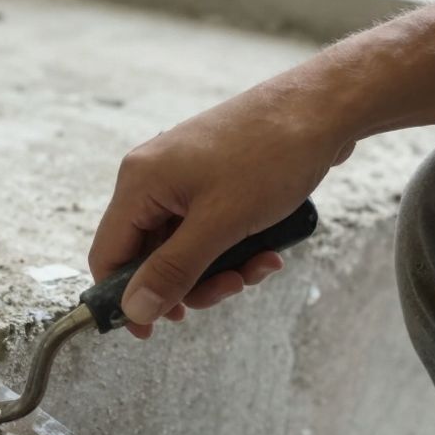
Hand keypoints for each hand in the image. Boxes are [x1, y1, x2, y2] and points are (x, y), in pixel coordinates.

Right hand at [90, 84, 354, 337]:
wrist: (326, 104)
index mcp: (140, 183)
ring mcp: (182, 177)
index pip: (108, 255)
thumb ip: (173, 271)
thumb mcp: (221, 224)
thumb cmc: (272, 154)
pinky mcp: (212, 177)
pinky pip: (207, 227)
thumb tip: (135, 310)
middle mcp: (152, 178)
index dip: (124, 297)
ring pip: (183, 245)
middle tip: (229, 290)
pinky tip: (268, 248)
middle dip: (190, 281)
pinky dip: (232, 246)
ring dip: (219, 267)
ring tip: (260, 266)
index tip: (151, 329)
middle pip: (149, 255)